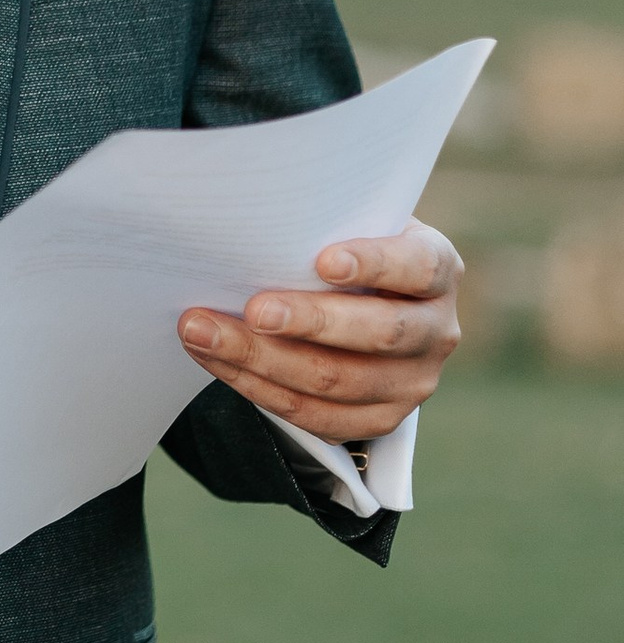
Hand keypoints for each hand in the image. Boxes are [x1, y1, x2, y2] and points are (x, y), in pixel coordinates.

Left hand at [177, 223, 462, 446]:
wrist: (364, 305)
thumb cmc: (345, 250)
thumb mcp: (351, 226)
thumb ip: (323, 225)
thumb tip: (256, 222)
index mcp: (438, 269)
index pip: (418, 266)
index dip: (375, 263)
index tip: (323, 260)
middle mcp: (437, 330)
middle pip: (380, 332)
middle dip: (309, 321)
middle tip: (252, 308)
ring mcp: (414, 383)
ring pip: (338, 382)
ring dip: (262, 359)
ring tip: (204, 332)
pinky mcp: (380, 420)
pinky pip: (317, 416)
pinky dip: (259, 389)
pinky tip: (218, 361)